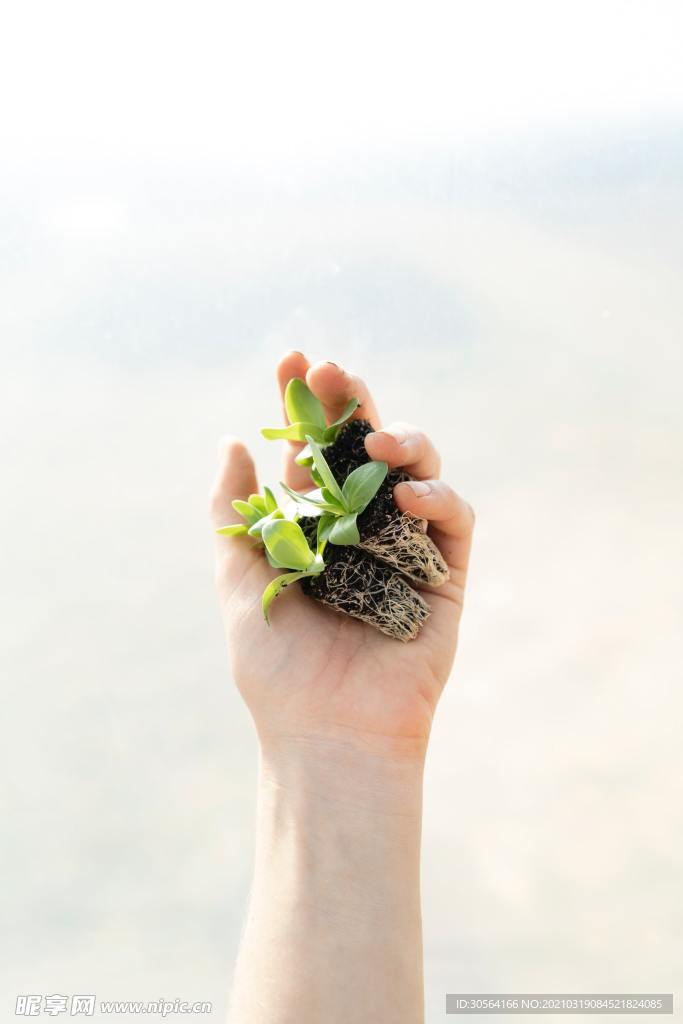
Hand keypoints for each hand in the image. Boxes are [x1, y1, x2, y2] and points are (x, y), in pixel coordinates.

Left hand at [210, 352, 474, 761]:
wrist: (326, 732)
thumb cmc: (277, 666)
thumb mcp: (241, 578)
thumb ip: (234, 511)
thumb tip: (231, 439)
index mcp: (315, 523)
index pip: (313, 450)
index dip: (305, 404)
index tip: (292, 361)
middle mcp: (363, 526)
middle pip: (367, 448)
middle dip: (354, 405)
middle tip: (336, 372)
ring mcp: (408, 546)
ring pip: (418, 471)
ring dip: (404, 440)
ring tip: (379, 436)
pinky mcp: (448, 574)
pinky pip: (454, 519)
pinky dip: (437, 497)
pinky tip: (408, 494)